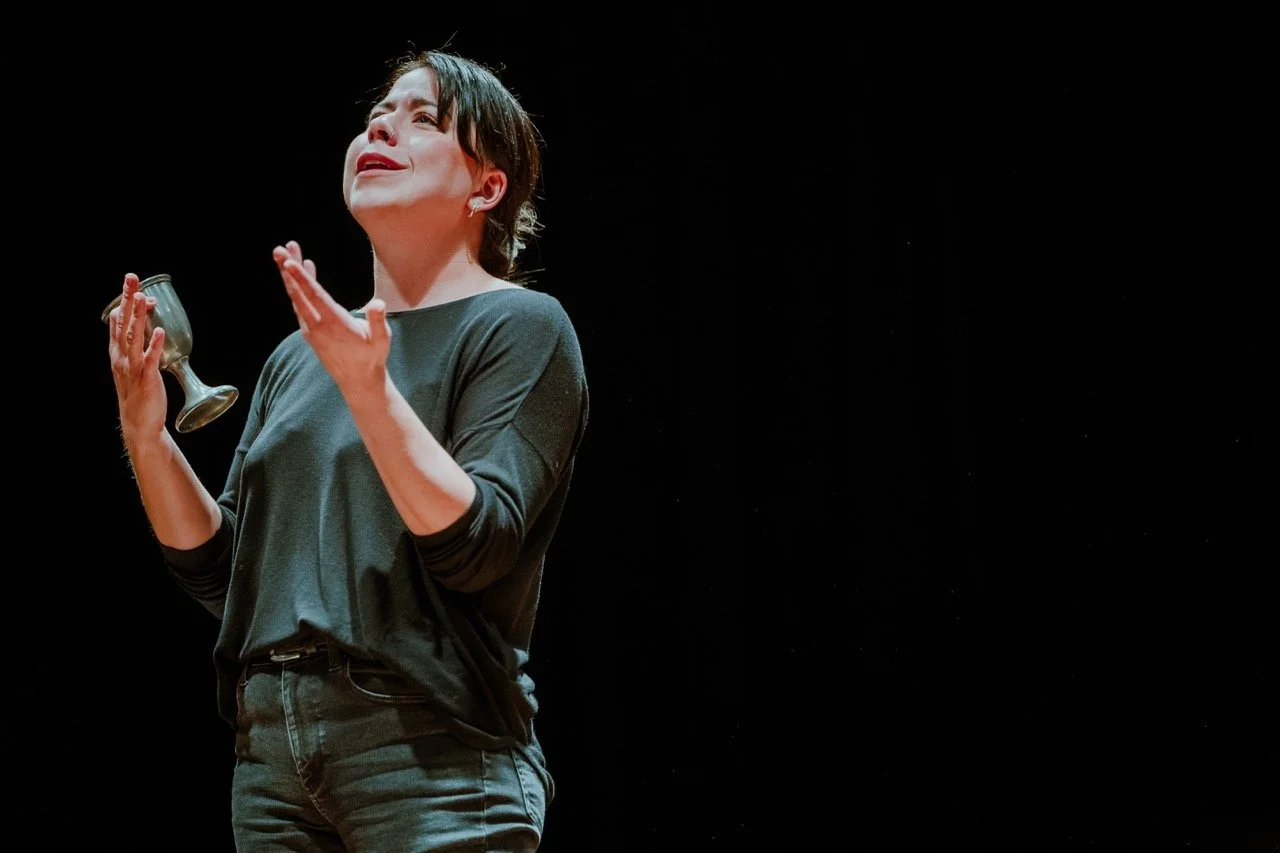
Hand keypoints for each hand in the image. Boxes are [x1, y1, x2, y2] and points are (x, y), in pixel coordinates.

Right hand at [107, 273, 168, 438]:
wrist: (139, 423)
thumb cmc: (138, 394)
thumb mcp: (132, 367)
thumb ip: (138, 348)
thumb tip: (149, 328)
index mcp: (117, 354)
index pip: (117, 322)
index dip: (124, 302)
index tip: (131, 283)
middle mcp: (122, 358)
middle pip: (124, 323)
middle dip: (128, 299)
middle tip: (131, 278)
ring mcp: (133, 368)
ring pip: (134, 337)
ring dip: (139, 316)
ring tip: (145, 298)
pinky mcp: (147, 379)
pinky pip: (151, 359)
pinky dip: (155, 345)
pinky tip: (160, 331)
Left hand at [273, 241, 390, 393]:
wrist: (358, 381)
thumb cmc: (372, 358)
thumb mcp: (381, 340)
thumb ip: (377, 321)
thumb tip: (378, 303)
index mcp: (334, 324)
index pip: (314, 297)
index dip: (301, 279)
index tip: (289, 263)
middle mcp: (318, 326)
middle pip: (298, 294)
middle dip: (288, 270)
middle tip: (279, 249)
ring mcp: (311, 329)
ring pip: (296, 298)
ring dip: (290, 276)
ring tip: (286, 254)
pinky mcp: (310, 331)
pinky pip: (300, 305)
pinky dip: (298, 287)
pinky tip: (301, 272)